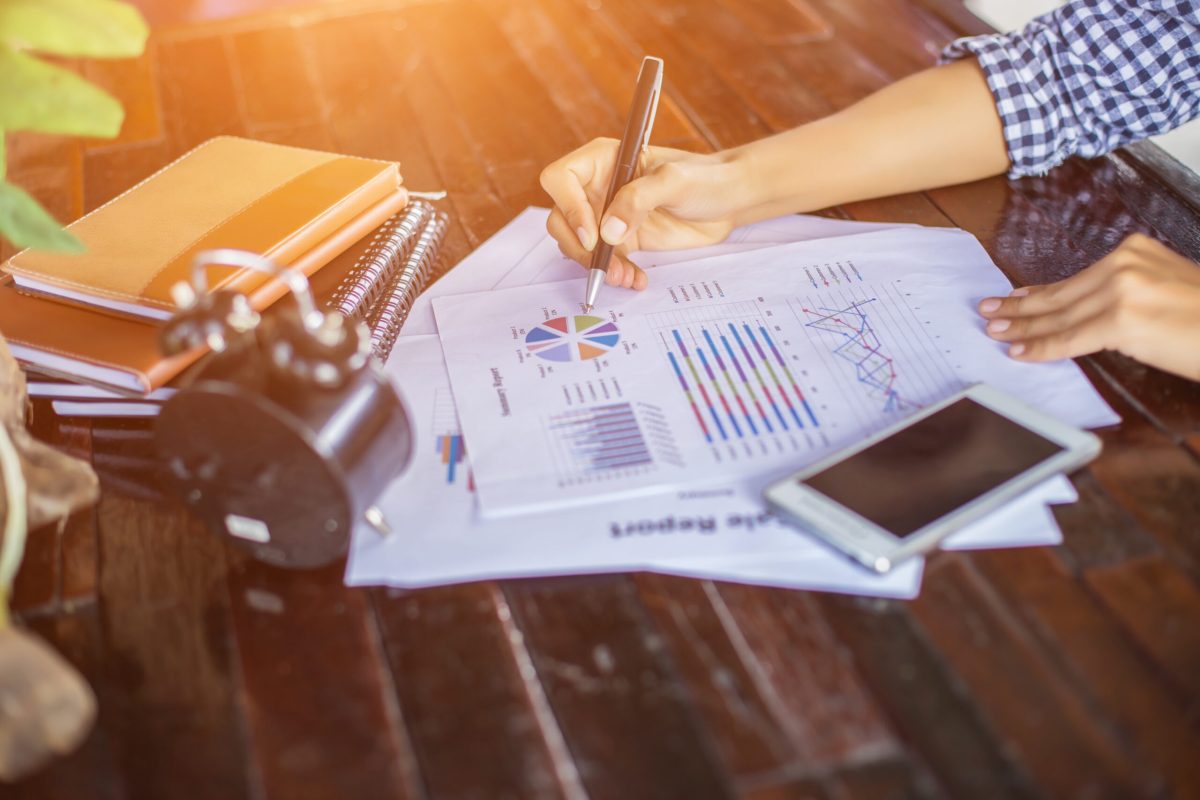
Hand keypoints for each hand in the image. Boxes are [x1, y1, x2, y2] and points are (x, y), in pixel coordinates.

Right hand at [539, 138, 748, 289]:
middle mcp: (598, 187)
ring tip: (624, 277)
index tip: (593, 235)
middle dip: (578, 247)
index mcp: (604, 160)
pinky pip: (603, 261)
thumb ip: (639, 200)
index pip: (561, 178)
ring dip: (596, 266)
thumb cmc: (705, 178)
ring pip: (578, 245)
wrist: (729, 201)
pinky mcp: (622, 240)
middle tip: (603, 265)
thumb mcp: (675, 182)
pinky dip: (614, 273)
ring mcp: (607, 215)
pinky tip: (635, 279)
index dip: (568, 207)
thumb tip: (608, 231)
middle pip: (561, 217)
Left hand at [978, 233, 1199, 379]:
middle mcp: (1125, 263)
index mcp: (1134, 251)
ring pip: (1059, 315)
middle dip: (1019, 307)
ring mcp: (1123, 290)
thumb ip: (1126, 292)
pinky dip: (1041, 346)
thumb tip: (1088, 311)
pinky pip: (1069, 338)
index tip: (1012, 297)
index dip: (1038, 291)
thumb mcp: (1165, 289)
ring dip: (1021, 326)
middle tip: (988, 312)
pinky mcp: (1122, 319)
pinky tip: (1019, 351)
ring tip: (995, 331)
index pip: (1075, 278)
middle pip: (1060, 293)